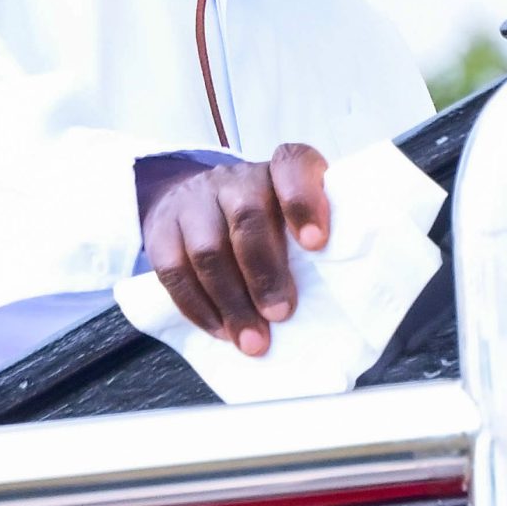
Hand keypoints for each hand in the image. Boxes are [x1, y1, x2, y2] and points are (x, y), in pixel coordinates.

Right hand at [138, 144, 330, 356]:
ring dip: (232, 301)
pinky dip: (197, 307)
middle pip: (247, 218)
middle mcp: (235, 179)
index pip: (292, 166)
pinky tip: (220, 330)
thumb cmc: (262, 217)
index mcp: (277, 170)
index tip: (317, 242)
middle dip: (265, 273)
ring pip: (208, 249)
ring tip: (252, 339)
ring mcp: (194, 202)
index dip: (304, 201)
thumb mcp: (291, 213)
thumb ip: (312, 238)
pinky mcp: (162, 229)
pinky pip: (173, 271)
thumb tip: (345, 293)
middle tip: (281, 314)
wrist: (192, 198)